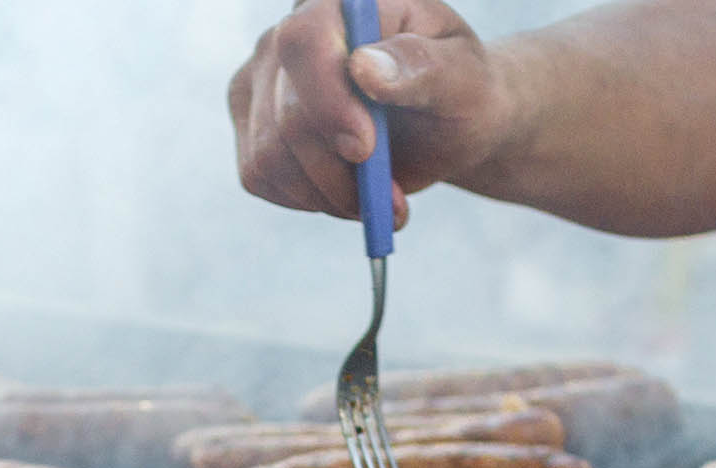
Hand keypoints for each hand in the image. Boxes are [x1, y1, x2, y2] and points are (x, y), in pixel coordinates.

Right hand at [226, 0, 518, 227]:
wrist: (443, 120)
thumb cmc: (459, 91)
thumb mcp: (465, 79)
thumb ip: (421, 67)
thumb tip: (364, 67)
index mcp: (345, 3)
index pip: (303, 39)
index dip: (325, 100)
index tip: (364, 149)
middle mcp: (290, 32)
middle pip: (284, 112)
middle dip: (339, 171)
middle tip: (392, 199)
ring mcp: (262, 76)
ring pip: (267, 154)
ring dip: (327, 194)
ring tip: (378, 198)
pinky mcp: (251, 120)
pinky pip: (258, 175)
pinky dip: (306, 199)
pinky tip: (346, 192)